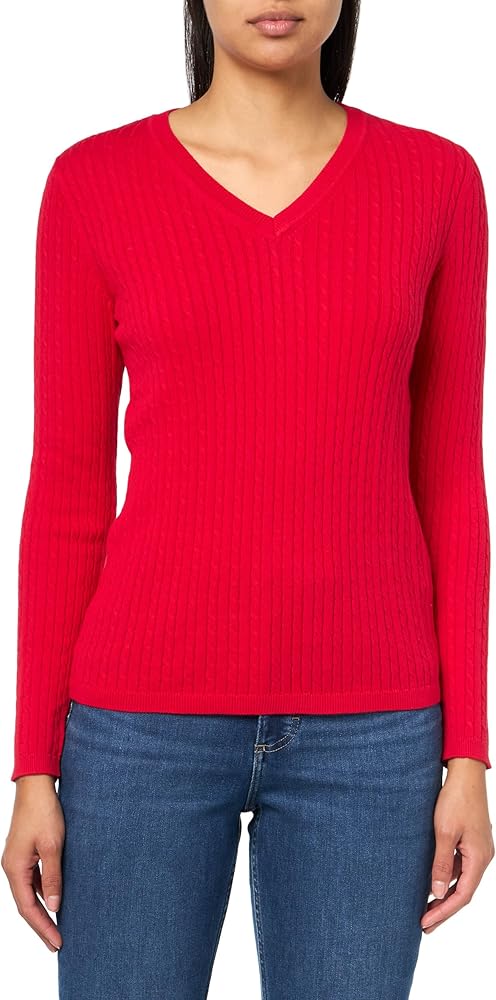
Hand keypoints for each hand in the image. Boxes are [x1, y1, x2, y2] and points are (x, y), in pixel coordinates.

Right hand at [2, 775, 64, 951]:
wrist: (36, 785)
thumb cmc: (44, 811)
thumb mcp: (53, 846)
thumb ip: (53, 877)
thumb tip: (55, 907)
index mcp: (14, 868)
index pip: (28, 908)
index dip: (43, 927)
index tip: (57, 942)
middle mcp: (12, 867)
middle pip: (26, 905)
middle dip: (41, 925)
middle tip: (57, 943)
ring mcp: (17, 860)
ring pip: (29, 893)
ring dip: (42, 910)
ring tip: (57, 927)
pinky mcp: (24, 852)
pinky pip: (32, 880)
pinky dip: (43, 893)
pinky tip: (55, 899)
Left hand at [421, 758, 493, 932]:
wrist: (466, 774)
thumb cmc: (456, 800)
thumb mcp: (444, 832)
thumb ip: (441, 863)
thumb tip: (436, 892)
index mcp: (479, 859)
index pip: (461, 896)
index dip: (444, 912)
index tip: (425, 923)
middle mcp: (482, 857)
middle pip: (463, 891)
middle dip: (444, 909)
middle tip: (424, 924)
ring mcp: (478, 849)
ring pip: (461, 880)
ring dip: (445, 894)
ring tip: (426, 908)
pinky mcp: (471, 841)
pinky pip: (460, 866)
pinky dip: (447, 877)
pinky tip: (433, 882)